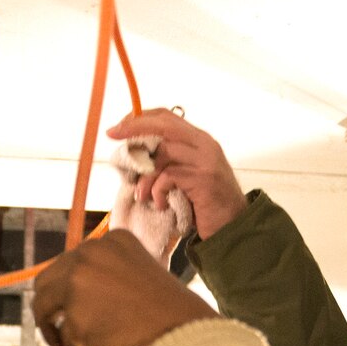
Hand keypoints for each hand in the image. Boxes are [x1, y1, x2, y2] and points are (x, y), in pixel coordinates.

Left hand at [33, 231, 215, 345]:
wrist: (184, 338)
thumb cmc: (172, 318)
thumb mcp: (141, 280)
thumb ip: (110, 280)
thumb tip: (81, 299)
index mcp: (114, 240)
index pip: (74, 263)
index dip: (70, 291)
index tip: (79, 311)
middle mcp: (92, 252)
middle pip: (47, 281)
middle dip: (51, 309)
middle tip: (62, 334)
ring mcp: (79, 280)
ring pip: (44, 306)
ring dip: (54, 331)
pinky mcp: (73, 312)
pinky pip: (60, 335)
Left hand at [107, 110, 246, 238]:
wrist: (233, 228)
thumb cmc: (205, 206)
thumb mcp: (185, 177)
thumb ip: (167, 162)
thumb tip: (132, 157)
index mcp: (199, 140)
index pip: (167, 117)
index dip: (140, 118)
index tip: (118, 127)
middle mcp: (204, 145)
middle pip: (164, 125)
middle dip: (135, 128)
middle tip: (113, 135)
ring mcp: (205, 161)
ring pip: (163, 154)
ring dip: (145, 175)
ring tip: (141, 195)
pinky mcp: (203, 179)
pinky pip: (169, 177)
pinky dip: (157, 191)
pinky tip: (159, 204)